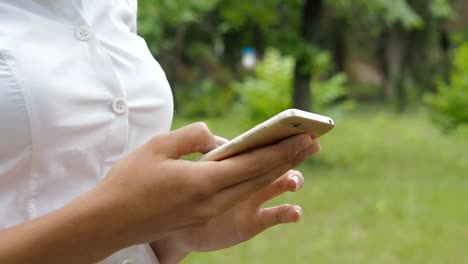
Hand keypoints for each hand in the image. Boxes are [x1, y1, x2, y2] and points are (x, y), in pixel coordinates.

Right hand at [86, 122, 316, 253]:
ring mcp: (208, 212)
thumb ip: (194, 137)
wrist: (110, 221)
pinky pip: (233, 197)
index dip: (282, 151)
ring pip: (249, 189)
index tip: (305, 139)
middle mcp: (212, 201)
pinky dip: (251, 183)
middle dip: (288, 160)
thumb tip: (219, 140)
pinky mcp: (201, 217)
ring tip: (294, 159)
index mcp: (203, 182)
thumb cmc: (129, 181)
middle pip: (259, 178)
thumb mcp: (159, 146)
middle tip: (312, 145)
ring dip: (273, 172)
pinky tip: (258, 174)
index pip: (253, 164)